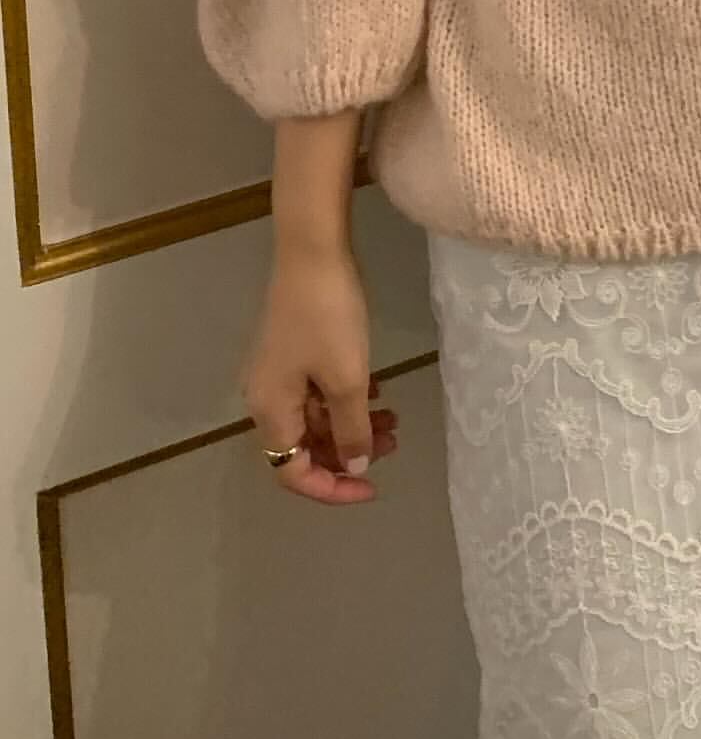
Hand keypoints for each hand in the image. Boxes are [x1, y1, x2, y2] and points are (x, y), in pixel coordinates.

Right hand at [242, 245, 397, 503]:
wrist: (313, 250)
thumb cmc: (328, 317)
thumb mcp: (347, 379)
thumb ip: (352, 430)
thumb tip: (355, 466)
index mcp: (270, 410)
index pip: (292, 471)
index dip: (331, 488)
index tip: (373, 485)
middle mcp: (266, 396)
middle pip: (304, 445)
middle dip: (349, 452)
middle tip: (394, 443)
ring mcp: (279, 370)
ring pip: (316, 416)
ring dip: (353, 423)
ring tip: (395, 419)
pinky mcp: (294, 348)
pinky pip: (318, 389)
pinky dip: (346, 397)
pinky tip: (379, 390)